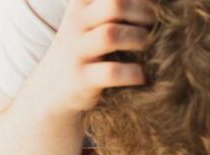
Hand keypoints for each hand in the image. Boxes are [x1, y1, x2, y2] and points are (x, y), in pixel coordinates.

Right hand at [26, 0, 155, 116]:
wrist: (50, 90)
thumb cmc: (86, 51)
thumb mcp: (92, 21)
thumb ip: (117, 9)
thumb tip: (159, 5)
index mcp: (83, 3)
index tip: (156, 8)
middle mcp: (77, 22)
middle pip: (114, 4)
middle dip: (144, 13)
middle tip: (156, 27)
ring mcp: (77, 50)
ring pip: (111, 35)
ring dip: (139, 40)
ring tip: (149, 49)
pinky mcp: (81, 78)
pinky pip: (111, 72)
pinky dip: (133, 73)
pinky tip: (142, 76)